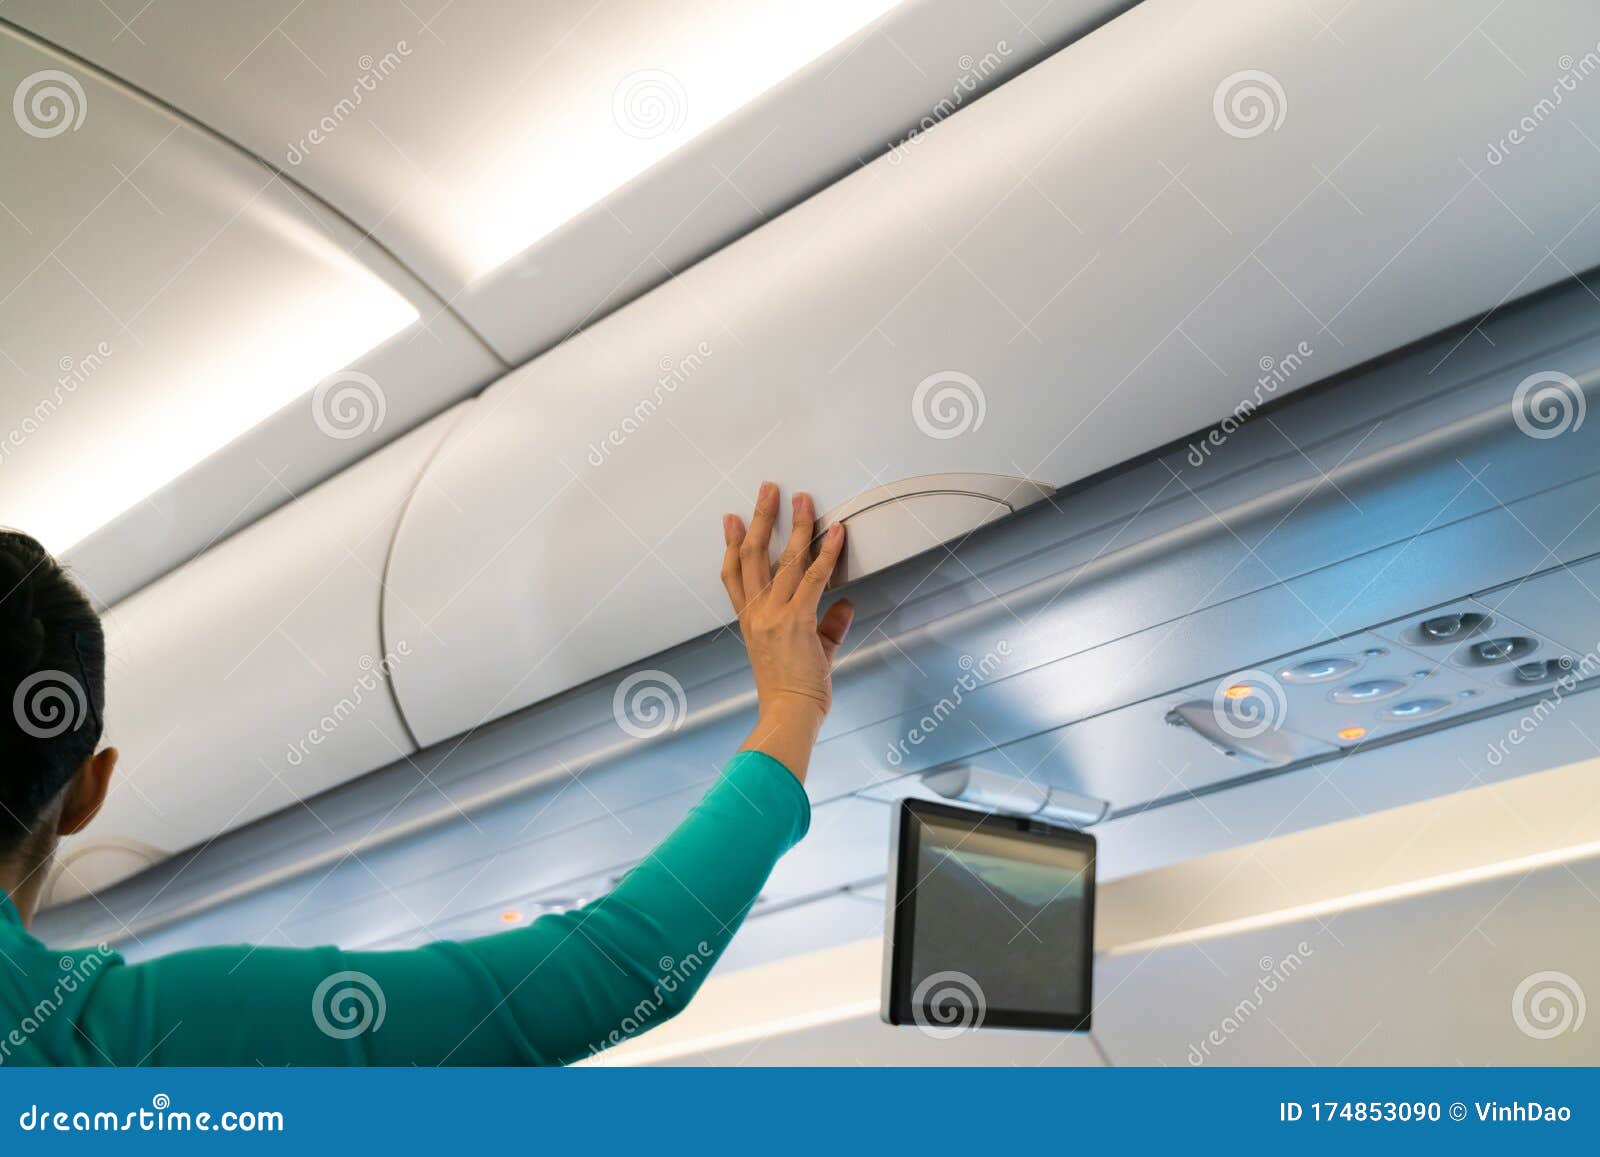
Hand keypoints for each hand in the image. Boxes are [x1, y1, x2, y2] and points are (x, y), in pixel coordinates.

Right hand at [721, 482, 852, 780]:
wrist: (788, 714)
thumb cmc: (792, 693)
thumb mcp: (812, 654)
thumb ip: (828, 626)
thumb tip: (845, 606)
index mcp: (752, 621)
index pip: (734, 575)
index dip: (732, 543)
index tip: (731, 519)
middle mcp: (758, 613)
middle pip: (753, 556)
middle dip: (760, 519)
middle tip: (767, 490)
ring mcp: (775, 615)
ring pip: (785, 559)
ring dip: (797, 525)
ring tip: (803, 500)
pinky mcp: (798, 620)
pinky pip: (815, 578)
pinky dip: (827, 552)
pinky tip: (836, 532)